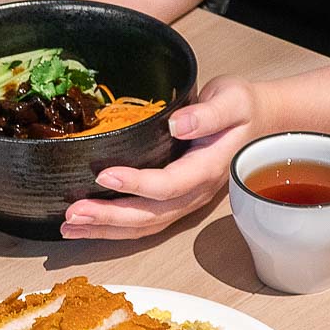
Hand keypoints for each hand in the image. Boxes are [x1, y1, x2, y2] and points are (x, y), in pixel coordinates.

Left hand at [61, 76, 272, 239]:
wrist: (259, 123)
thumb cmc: (243, 108)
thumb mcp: (233, 100)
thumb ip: (208, 113)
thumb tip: (178, 124)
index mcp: (208, 168)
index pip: (169, 184)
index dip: (137, 184)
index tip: (104, 175)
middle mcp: (195, 193)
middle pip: (150, 216)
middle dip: (110, 217)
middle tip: (74, 213)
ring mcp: (185, 201)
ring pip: (144, 226)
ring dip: (105, 229)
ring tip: (70, 226)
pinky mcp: (175, 202)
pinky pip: (144, 223)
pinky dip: (113, 228)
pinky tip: (86, 225)